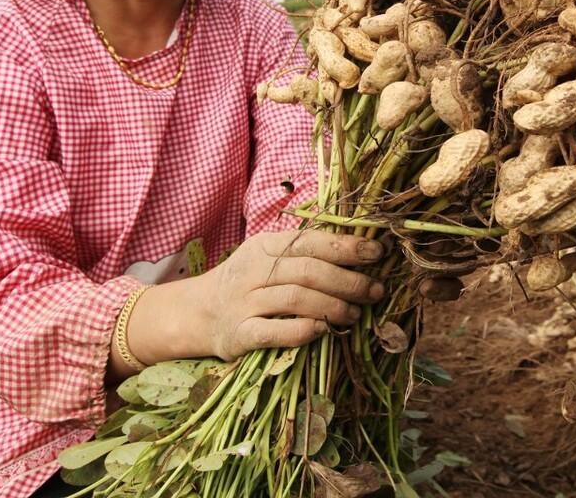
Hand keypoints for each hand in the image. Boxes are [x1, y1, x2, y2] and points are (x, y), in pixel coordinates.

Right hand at [193, 229, 384, 360]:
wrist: (198, 312)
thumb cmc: (247, 283)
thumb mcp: (268, 258)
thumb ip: (304, 254)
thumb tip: (360, 252)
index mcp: (264, 245)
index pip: (311, 242)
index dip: (347, 247)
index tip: (377, 253)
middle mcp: (253, 270)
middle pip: (308, 271)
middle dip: (348, 281)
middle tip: (375, 290)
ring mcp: (244, 302)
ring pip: (296, 299)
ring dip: (333, 306)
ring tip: (356, 314)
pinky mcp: (239, 333)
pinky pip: (274, 332)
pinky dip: (302, 331)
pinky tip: (324, 331)